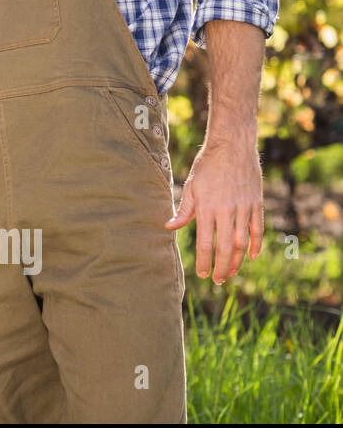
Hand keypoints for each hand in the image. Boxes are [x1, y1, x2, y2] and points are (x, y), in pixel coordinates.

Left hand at [164, 137, 264, 283]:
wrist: (232, 147)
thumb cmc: (207, 166)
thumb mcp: (191, 186)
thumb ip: (183, 210)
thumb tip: (169, 228)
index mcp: (208, 208)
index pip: (206, 243)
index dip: (204, 261)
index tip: (201, 274)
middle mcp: (227, 211)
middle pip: (226, 248)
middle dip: (221, 267)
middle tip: (217, 280)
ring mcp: (244, 208)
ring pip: (243, 242)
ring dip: (237, 260)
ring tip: (231, 272)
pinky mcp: (257, 204)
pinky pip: (258, 229)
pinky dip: (257, 244)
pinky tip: (251, 255)